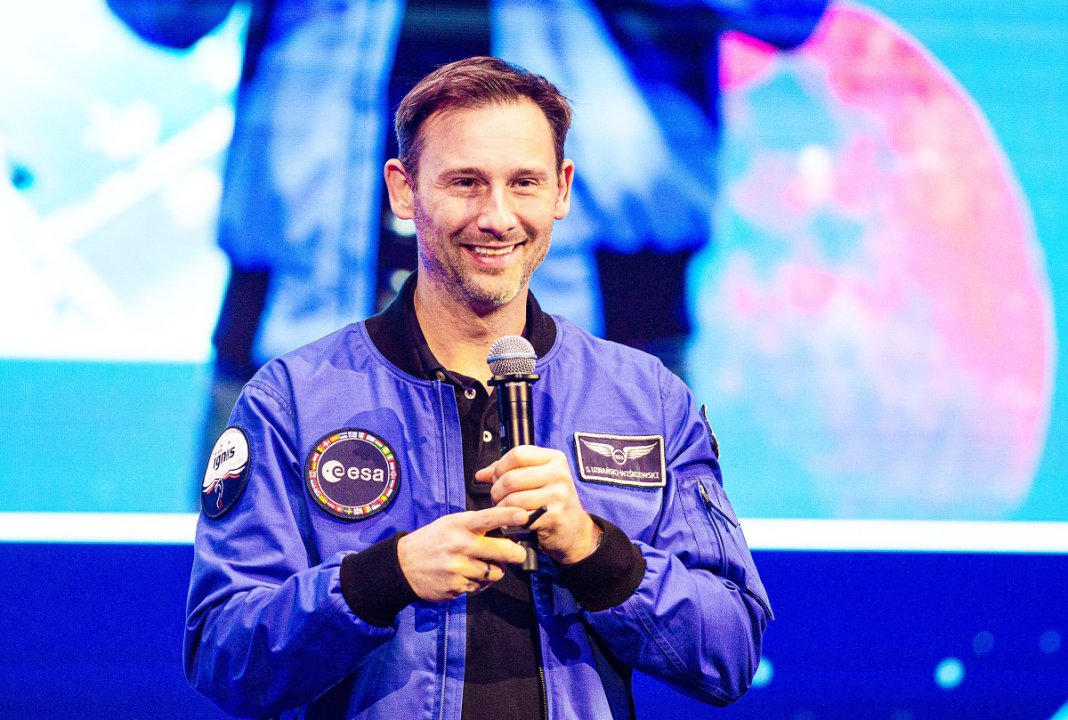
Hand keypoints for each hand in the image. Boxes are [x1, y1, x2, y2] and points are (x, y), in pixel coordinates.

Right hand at [397, 506, 529, 601]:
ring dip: (494, 571)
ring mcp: (458, 568)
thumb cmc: (431, 541)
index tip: (523, 515)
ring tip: (480, 565)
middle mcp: (460, 545)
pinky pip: (480, 587)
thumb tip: (506, 529)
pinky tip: (466, 576)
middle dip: (516, 554)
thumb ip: (475, 525)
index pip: (488, 518)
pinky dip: (479, 583)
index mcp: (459, 525)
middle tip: (518, 554)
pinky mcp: (456, 587)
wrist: (402, 566)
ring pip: (495, 573)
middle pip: (502, 551)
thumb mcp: (449, 524)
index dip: (508, 516)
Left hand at [475, 446, 601, 564]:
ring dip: (501, 507)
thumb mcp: (536, 478)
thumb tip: (480, 474)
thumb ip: (509, 471)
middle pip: (512, 478)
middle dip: (497, 490)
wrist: (573, 528)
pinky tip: (514, 519)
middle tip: (497, 498)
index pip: (518, 454)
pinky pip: (520, 516)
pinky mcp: (554, 516)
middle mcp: (559, 474)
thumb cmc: (551, 500)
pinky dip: (511, 520)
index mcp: (554, 458)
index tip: (497, 477)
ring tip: (503, 509)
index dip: (500, 467)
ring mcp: (558, 495)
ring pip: (513, 499)